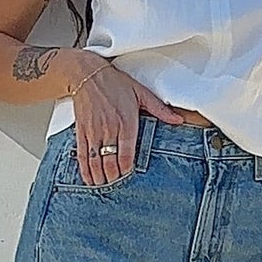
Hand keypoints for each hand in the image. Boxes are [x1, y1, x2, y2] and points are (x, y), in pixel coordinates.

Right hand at [71, 59, 187, 184]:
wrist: (87, 74)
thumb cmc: (115, 83)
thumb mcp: (141, 93)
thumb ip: (160, 109)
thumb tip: (179, 120)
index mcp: (126, 122)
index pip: (126, 152)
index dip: (126, 168)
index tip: (128, 176)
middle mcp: (109, 129)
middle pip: (110, 161)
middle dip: (113, 177)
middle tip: (117, 186)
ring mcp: (93, 131)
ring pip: (95, 161)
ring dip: (99, 177)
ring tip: (104, 186)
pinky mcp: (82, 132)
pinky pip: (82, 155)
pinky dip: (85, 170)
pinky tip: (89, 179)